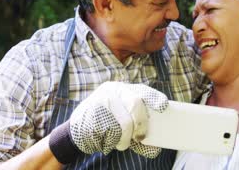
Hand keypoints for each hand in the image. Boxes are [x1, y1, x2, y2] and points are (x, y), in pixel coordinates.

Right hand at [49, 82, 167, 163]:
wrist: (74, 132)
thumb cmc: (105, 127)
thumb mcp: (120, 122)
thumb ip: (136, 130)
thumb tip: (154, 148)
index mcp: (121, 90)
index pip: (142, 90)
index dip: (154, 98)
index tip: (164, 106)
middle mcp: (111, 91)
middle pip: (135, 104)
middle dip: (141, 124)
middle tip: (141, 138)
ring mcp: (100, 102)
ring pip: (124, 123)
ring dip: (125, 140)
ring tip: (120, 144)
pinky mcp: (91, 116)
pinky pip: (110, 133)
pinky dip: (112, 142)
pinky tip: (105, 141)